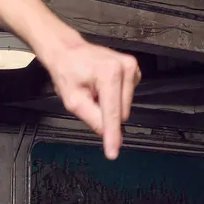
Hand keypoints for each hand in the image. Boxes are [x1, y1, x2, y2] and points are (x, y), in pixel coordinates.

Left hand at [41, 35, 139, 158]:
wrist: (68, 51)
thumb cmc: (68, 71)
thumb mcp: (73, 100)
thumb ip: (91, 119)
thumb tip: (106, 134)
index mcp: (108, 74)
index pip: (112, 113)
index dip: (112, 135)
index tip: (113, 152)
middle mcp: (124, 68)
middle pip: (121, 112)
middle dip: (105, 113)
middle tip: (89, 99)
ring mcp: (132, 67)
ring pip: (125, 106)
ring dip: (109, 105)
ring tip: (95, 90)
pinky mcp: (134, 70)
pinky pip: (128, 96)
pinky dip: (115, 97)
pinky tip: (104, 87)